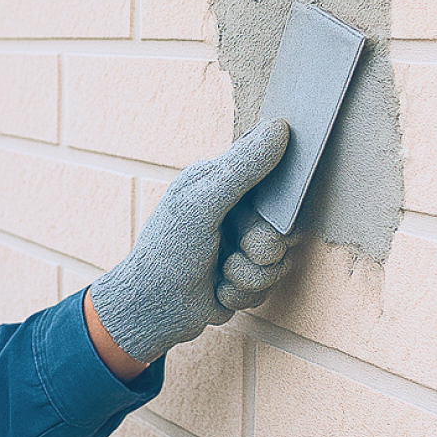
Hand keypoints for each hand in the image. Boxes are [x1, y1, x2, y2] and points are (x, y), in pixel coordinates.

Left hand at [89, 118, 295, 363]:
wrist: (152, 309)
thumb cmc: (167, 251)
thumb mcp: (202, 204)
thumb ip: (241, 169)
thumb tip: (280, 127)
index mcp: (221, 182)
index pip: (273, 172)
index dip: (282, 192)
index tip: (275, 208)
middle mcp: (235, 210)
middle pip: (284, 225)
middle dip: (260, 246)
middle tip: (236, 250)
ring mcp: (241, 244)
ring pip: (279, 260)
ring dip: (249, 275)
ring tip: (220, 274)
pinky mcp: (245, 276)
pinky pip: (268, 286)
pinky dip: (241, 293)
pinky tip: (217, 291)